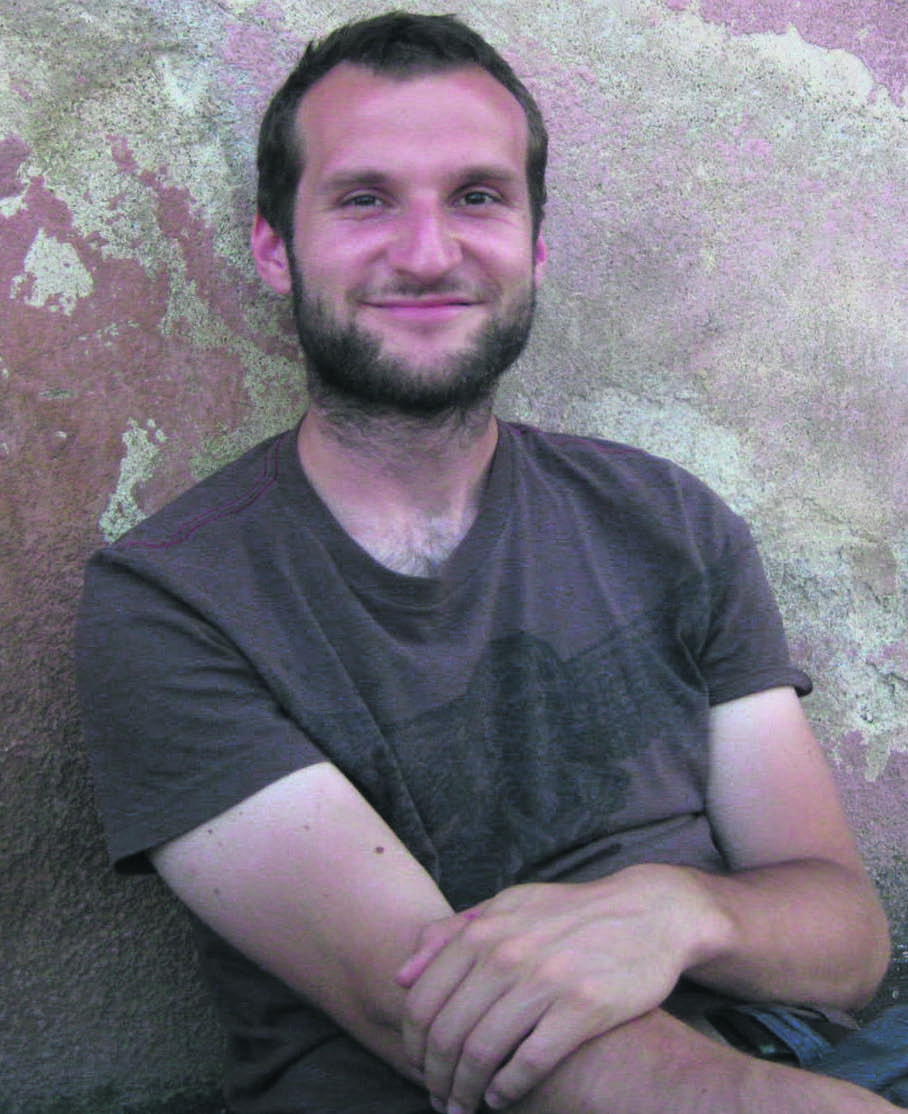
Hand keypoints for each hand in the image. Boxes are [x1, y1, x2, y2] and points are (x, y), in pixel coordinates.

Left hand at [396, 865, 716, 1113]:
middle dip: (435, 1077)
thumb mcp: (509, 905)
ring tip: (465, 1106)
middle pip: (448, 1034)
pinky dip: (507, 1089)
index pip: (424, 1001)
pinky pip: (529, 1063)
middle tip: (439, 1098)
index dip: (414, 1045)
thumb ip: (452, 934)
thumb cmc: (571, 913)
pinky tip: (502, 1097)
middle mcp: (508, 955)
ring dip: (466, 1091)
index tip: (418, 1067)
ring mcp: (545, 981)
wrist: (648, 912)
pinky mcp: (583, 1009)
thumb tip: (403, 975)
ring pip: (482, 1053)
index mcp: (484, 931)